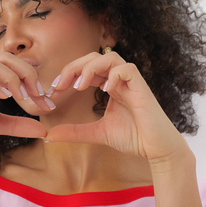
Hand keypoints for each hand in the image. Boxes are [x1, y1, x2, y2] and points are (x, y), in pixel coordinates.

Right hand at [0, 53, 53, 154]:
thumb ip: (17, 125)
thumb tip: (43, 130)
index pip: (14, 66)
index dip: (33, 79)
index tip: (46, 101)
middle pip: (8, 58)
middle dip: (28, 75)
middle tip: (39, 96)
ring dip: (14, 80)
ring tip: (24, 98)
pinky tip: (6, 98)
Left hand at [45, 51, 189, 164]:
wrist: (156, 149)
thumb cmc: (133, 139)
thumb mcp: (97, 134)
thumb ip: (75, 131)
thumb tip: (49, 134)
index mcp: (109, 86)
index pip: (85, 69)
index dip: (67, 75)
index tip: (53, 91)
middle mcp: (119, 79)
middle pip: (94, 57)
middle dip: (73, 68)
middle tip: (58, 86)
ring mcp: (131, 82)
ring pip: (110, 57)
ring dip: (91, 68)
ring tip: (79, 86)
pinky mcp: (142, 87)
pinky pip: (127, 69)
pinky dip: (114, 75)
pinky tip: (105, 90)